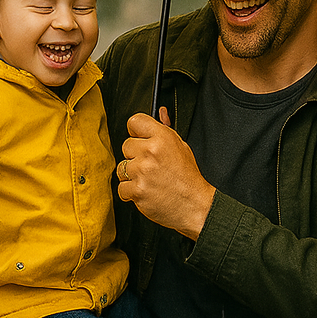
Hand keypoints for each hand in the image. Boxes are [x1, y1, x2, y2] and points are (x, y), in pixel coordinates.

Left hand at [117, 108, 214, 239]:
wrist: (195, 205)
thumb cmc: (188, 178)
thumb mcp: (181, 147)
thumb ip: (166, 129)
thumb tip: (161, 112)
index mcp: (163, 138)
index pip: (134, 121)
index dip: (136, 131)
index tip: (139, 139)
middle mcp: (151, 151)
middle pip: (126, 145)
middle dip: (135, 156)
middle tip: (151, 166)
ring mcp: (142, 171)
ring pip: (121, 167)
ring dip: (132, 175)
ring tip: (149, 180)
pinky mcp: (136, 190)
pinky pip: (121, 188)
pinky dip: (131, 192)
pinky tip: (146, 191)